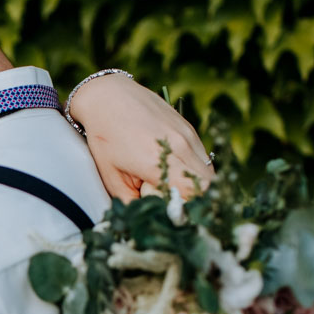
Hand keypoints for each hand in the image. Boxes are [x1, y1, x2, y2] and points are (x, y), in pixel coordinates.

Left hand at [69, 73, 212, 200]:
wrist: (108, 97)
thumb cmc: (105, 138)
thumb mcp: (111, 177)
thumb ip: (132, 201)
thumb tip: (148, 217)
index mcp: (158, 161)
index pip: (197, 192)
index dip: (191, 207)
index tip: (178, 213)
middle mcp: (179, 146)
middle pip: (208, 183)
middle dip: (198, 199)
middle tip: (178, 204)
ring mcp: (186, 135)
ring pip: (208, 169)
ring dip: (198, 183)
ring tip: (176, 187)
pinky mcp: (188, 127)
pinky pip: (202, 155)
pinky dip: (194, 168)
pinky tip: (176, 169)